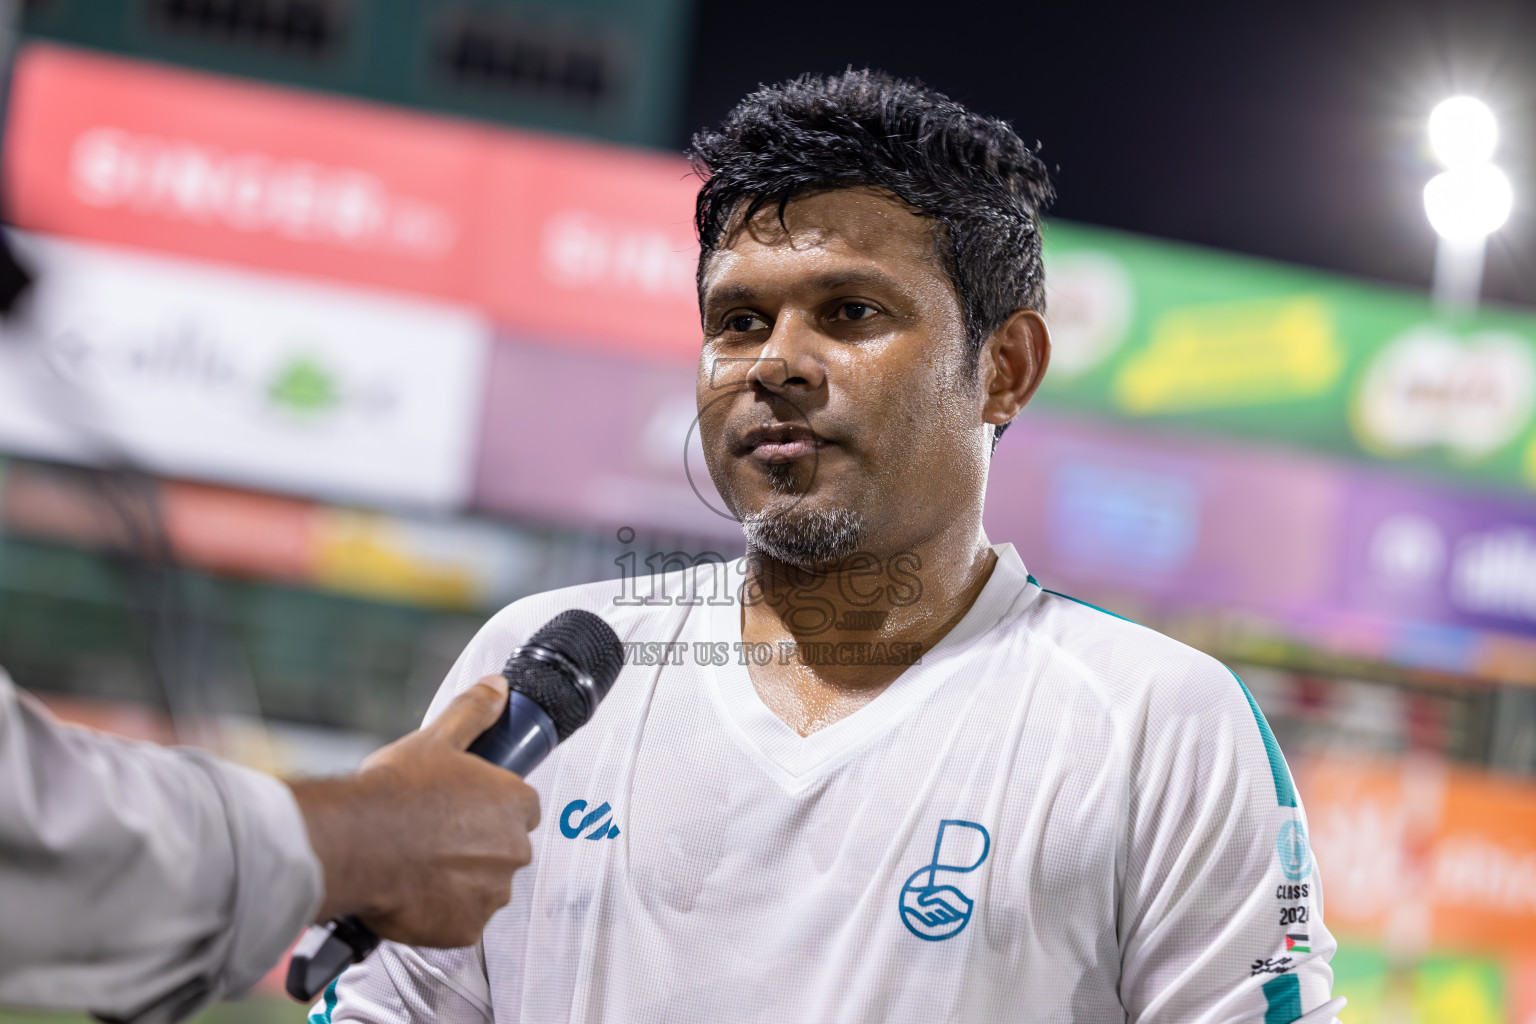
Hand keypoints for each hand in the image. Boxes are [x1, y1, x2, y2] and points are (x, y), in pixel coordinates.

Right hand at [287, 674, 539, 946]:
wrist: (353, 844)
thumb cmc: (395, 791)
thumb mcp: (437, 739)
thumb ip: (474, 712)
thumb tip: (498, 687)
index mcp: (515, 803)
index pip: (520, 808)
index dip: (489, 808)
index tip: (459, 810)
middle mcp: (515, 849)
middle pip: (504, 849)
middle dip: (475, 846)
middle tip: (432, 836)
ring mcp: (492, 892)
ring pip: (483, 887)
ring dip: (460, 880)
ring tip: (417, 864)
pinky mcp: (467, 928)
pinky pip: (461, 921)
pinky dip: (442, 913)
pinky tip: (413, 892)